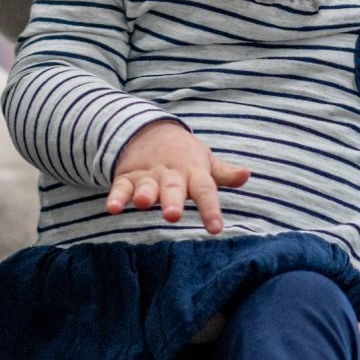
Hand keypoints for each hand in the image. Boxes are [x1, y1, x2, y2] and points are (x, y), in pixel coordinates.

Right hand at [108, 119, 249, 232]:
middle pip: (173, 189)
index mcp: (193, 172)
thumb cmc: (184, 154)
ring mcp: (148, 176)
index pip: (205, 191)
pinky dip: (117, 197)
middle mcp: (170, 175)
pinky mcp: (127, 178)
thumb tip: (247, 175)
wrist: (148, 130)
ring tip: (142, 204)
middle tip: (172, 215)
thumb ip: (224, 173)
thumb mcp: (205, 161)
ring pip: (146, 187)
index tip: (215, 229)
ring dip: (144, 195)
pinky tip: (113, 208)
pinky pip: (121, 188)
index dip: (210, 210)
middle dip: (172, 201)